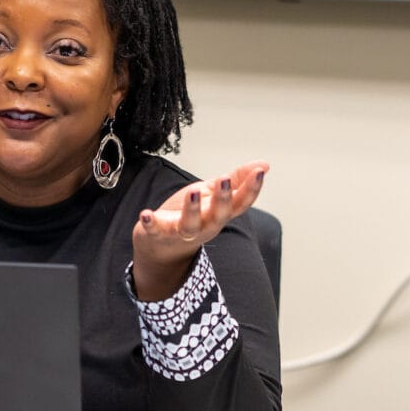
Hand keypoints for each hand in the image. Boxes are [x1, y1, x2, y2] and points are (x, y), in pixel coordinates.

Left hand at [131, 160, 268, 300]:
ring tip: (194, 192)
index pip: (240, 203)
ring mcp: (183, 232)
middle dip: (223, 199)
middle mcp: (205, 225)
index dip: (251, 189)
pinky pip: (156, 231)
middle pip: (219, 215)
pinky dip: (151, 224)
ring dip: (193, 209)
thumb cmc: (191, 215)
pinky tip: (146, 214)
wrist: (161, 245)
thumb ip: (235, 180)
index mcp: (219, 213)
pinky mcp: (160, 234)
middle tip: (224, 180)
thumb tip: (263, 165)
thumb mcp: (213, 194)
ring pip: (191, 225)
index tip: (259, 173)